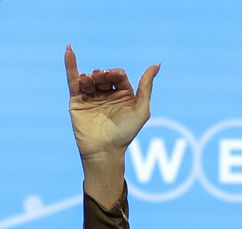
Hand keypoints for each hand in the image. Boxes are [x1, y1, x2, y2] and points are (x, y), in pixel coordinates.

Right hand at [64, 46, 158, 204]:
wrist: (105, 149)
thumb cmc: (126, 132)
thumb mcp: (142, 109)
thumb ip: (146, 86)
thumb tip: (156, 64)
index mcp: (124, 96)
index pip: (119, 76)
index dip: (115, 73)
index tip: (113, 76)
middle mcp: (108, 95)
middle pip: (104, 75)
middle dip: (102, 74)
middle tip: (100, 78)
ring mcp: (92, 97)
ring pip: (89, 78)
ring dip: (90, 77)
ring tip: (90, 82)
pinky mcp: (77, 101)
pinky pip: (73, 80)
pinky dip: (71, 65)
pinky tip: (69, 50)